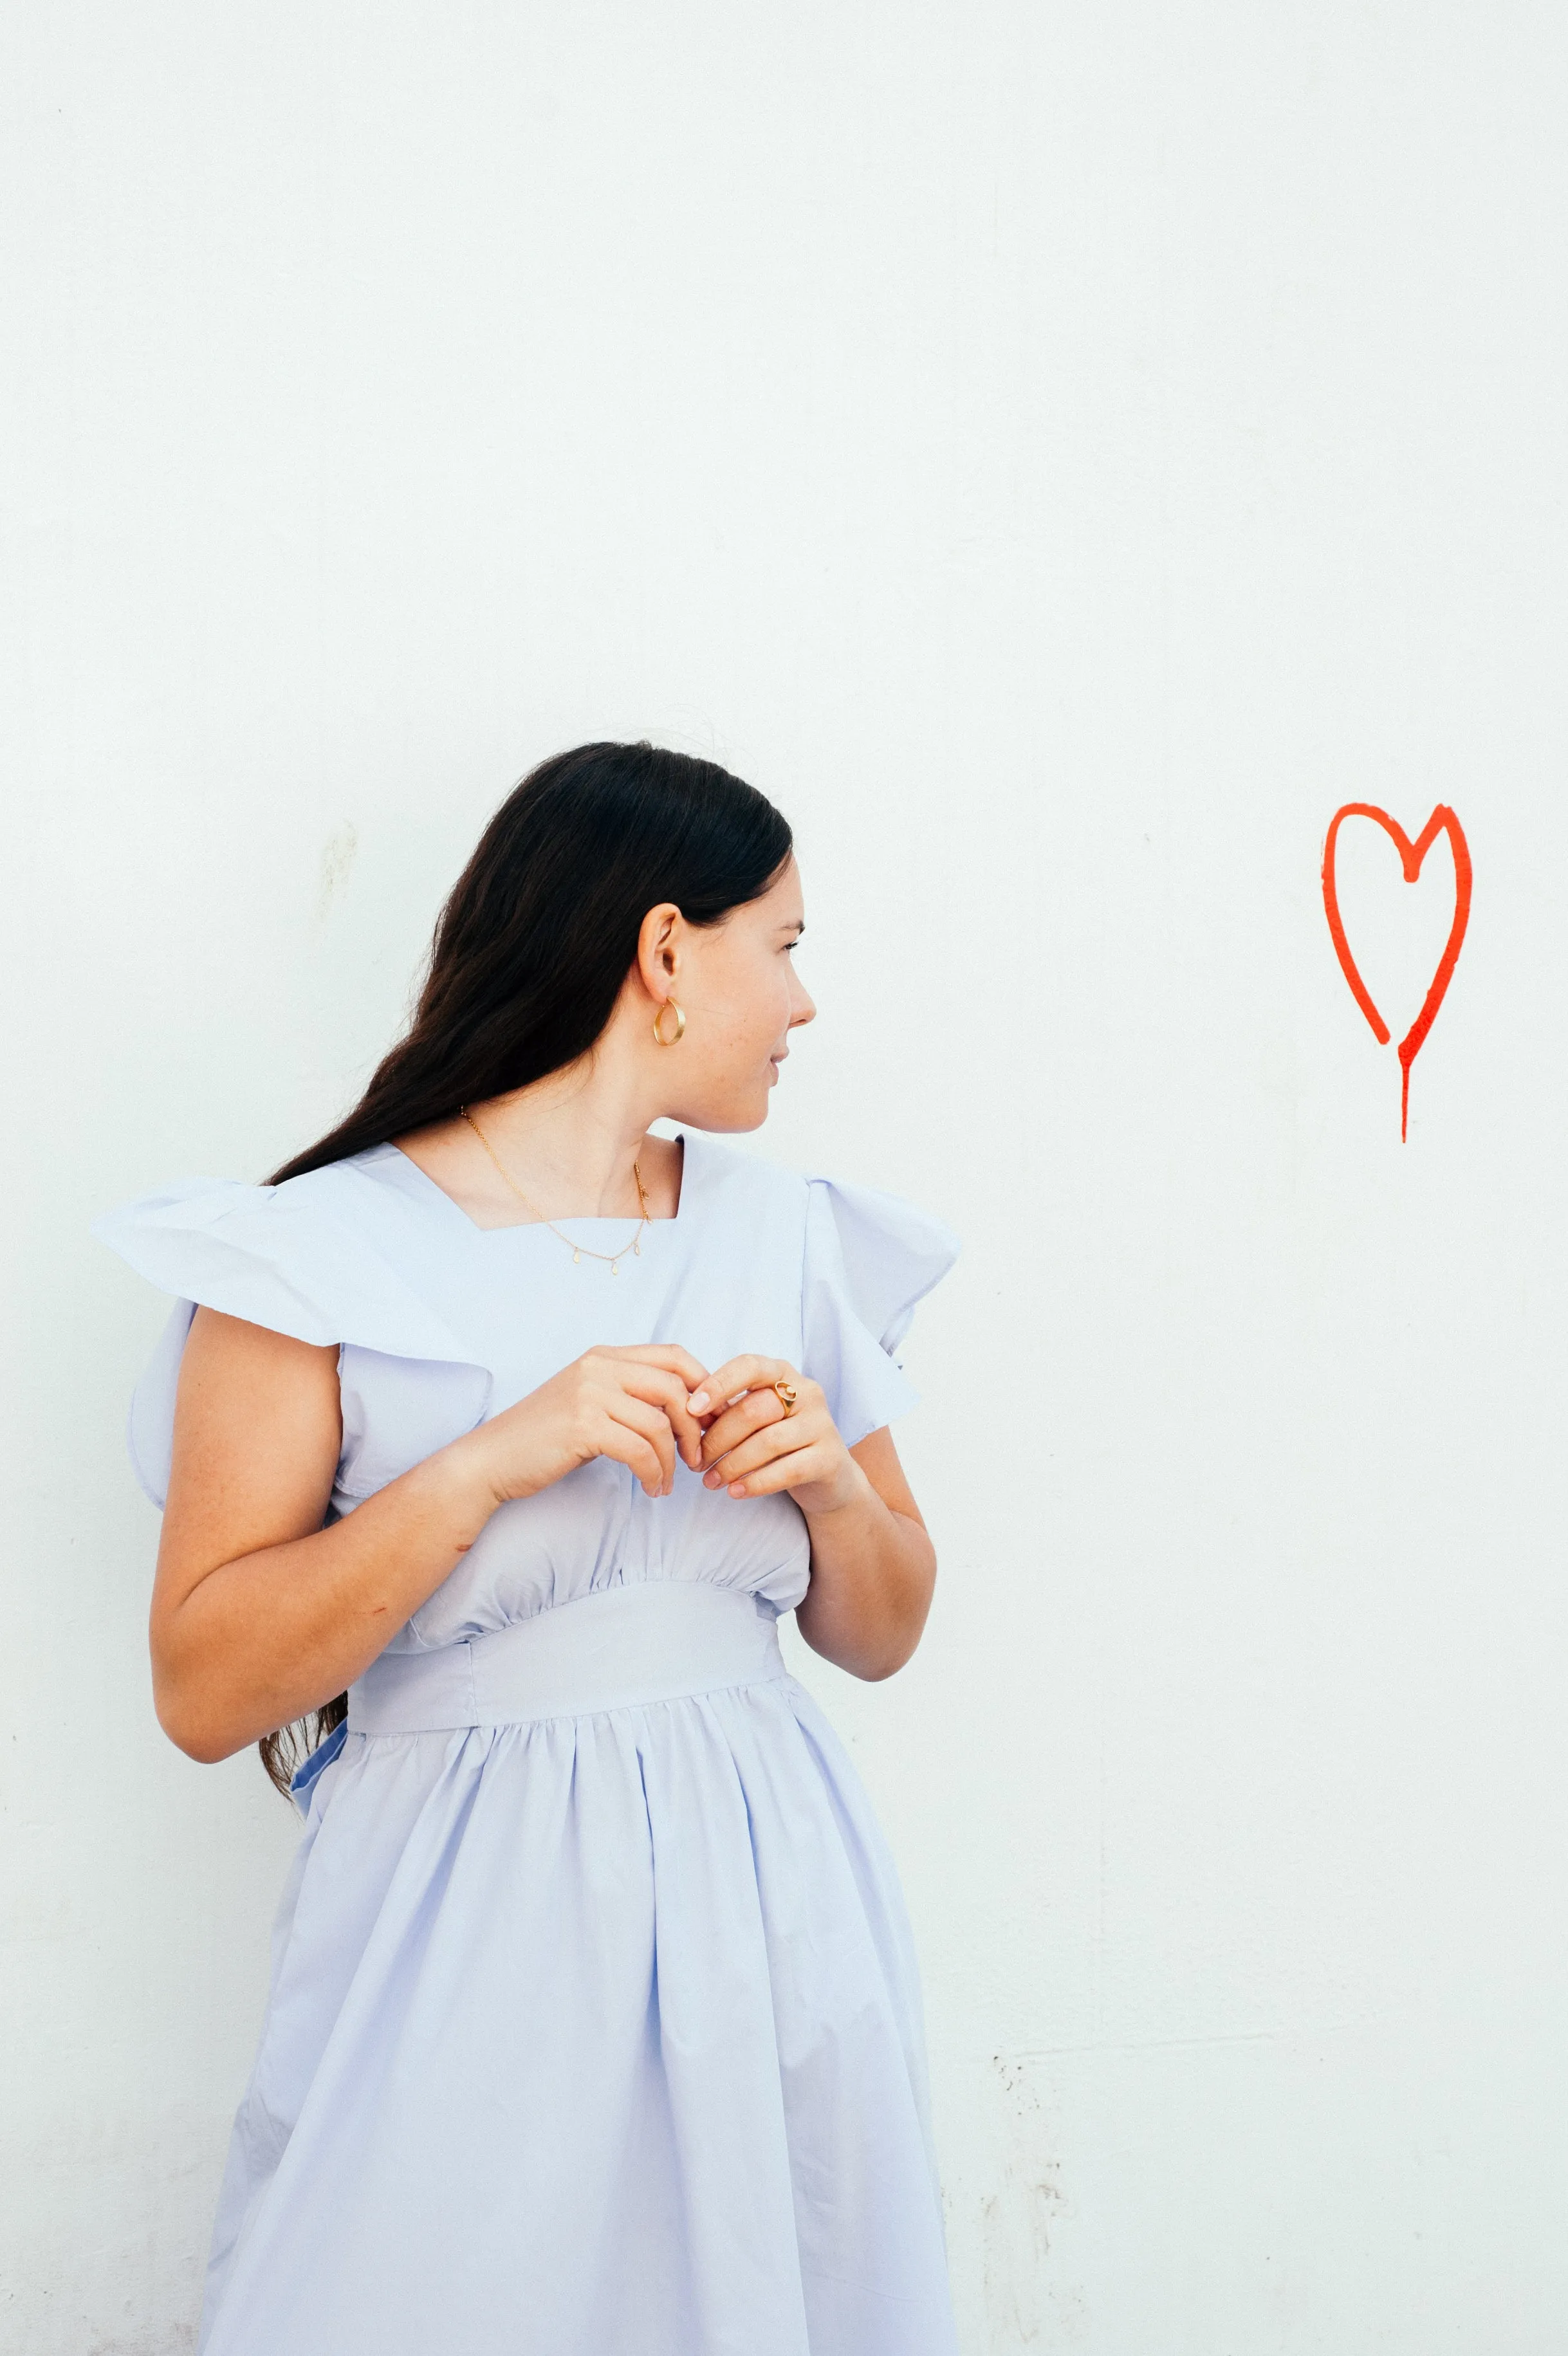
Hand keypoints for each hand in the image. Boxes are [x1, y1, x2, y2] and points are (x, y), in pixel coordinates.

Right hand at [458, 1345, 711, 1504]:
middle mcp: (598, 1367)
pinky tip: (651, 1488)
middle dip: (695, 1428)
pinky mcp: (583, 1426)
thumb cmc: (545, 1438)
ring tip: (667, 1482)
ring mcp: (589, 1394)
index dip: (704, 1387)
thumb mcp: (590, 1402)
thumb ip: (630, 1396)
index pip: (674, 1356)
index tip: (708, 1422)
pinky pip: (640, 1451)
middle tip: (695, 1457)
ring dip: (672, 1460)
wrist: (492, 1460)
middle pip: (675, 1388)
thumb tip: (687, 1410)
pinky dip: (654, 1474)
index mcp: (604, 1356)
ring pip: (659, 1424)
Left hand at [687, 1357, 863, 1516]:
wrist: (829, 1476)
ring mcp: (822, 1424)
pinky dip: (755, 1483)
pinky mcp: (830, 1458)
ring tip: (710, 1481)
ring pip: (767, 1442)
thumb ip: (727, 1411)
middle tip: (695, 1462)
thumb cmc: (780, 1441)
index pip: (749, 1366)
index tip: (691, 1409)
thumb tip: (687, 1417)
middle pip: (753, 1410)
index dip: (718, 1384)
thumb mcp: (755, 1419)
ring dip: (731, 1464)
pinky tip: (735, 1492)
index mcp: (783, 1374)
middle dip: (717, 1439)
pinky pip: (787, 1470)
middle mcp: (807, 1393)